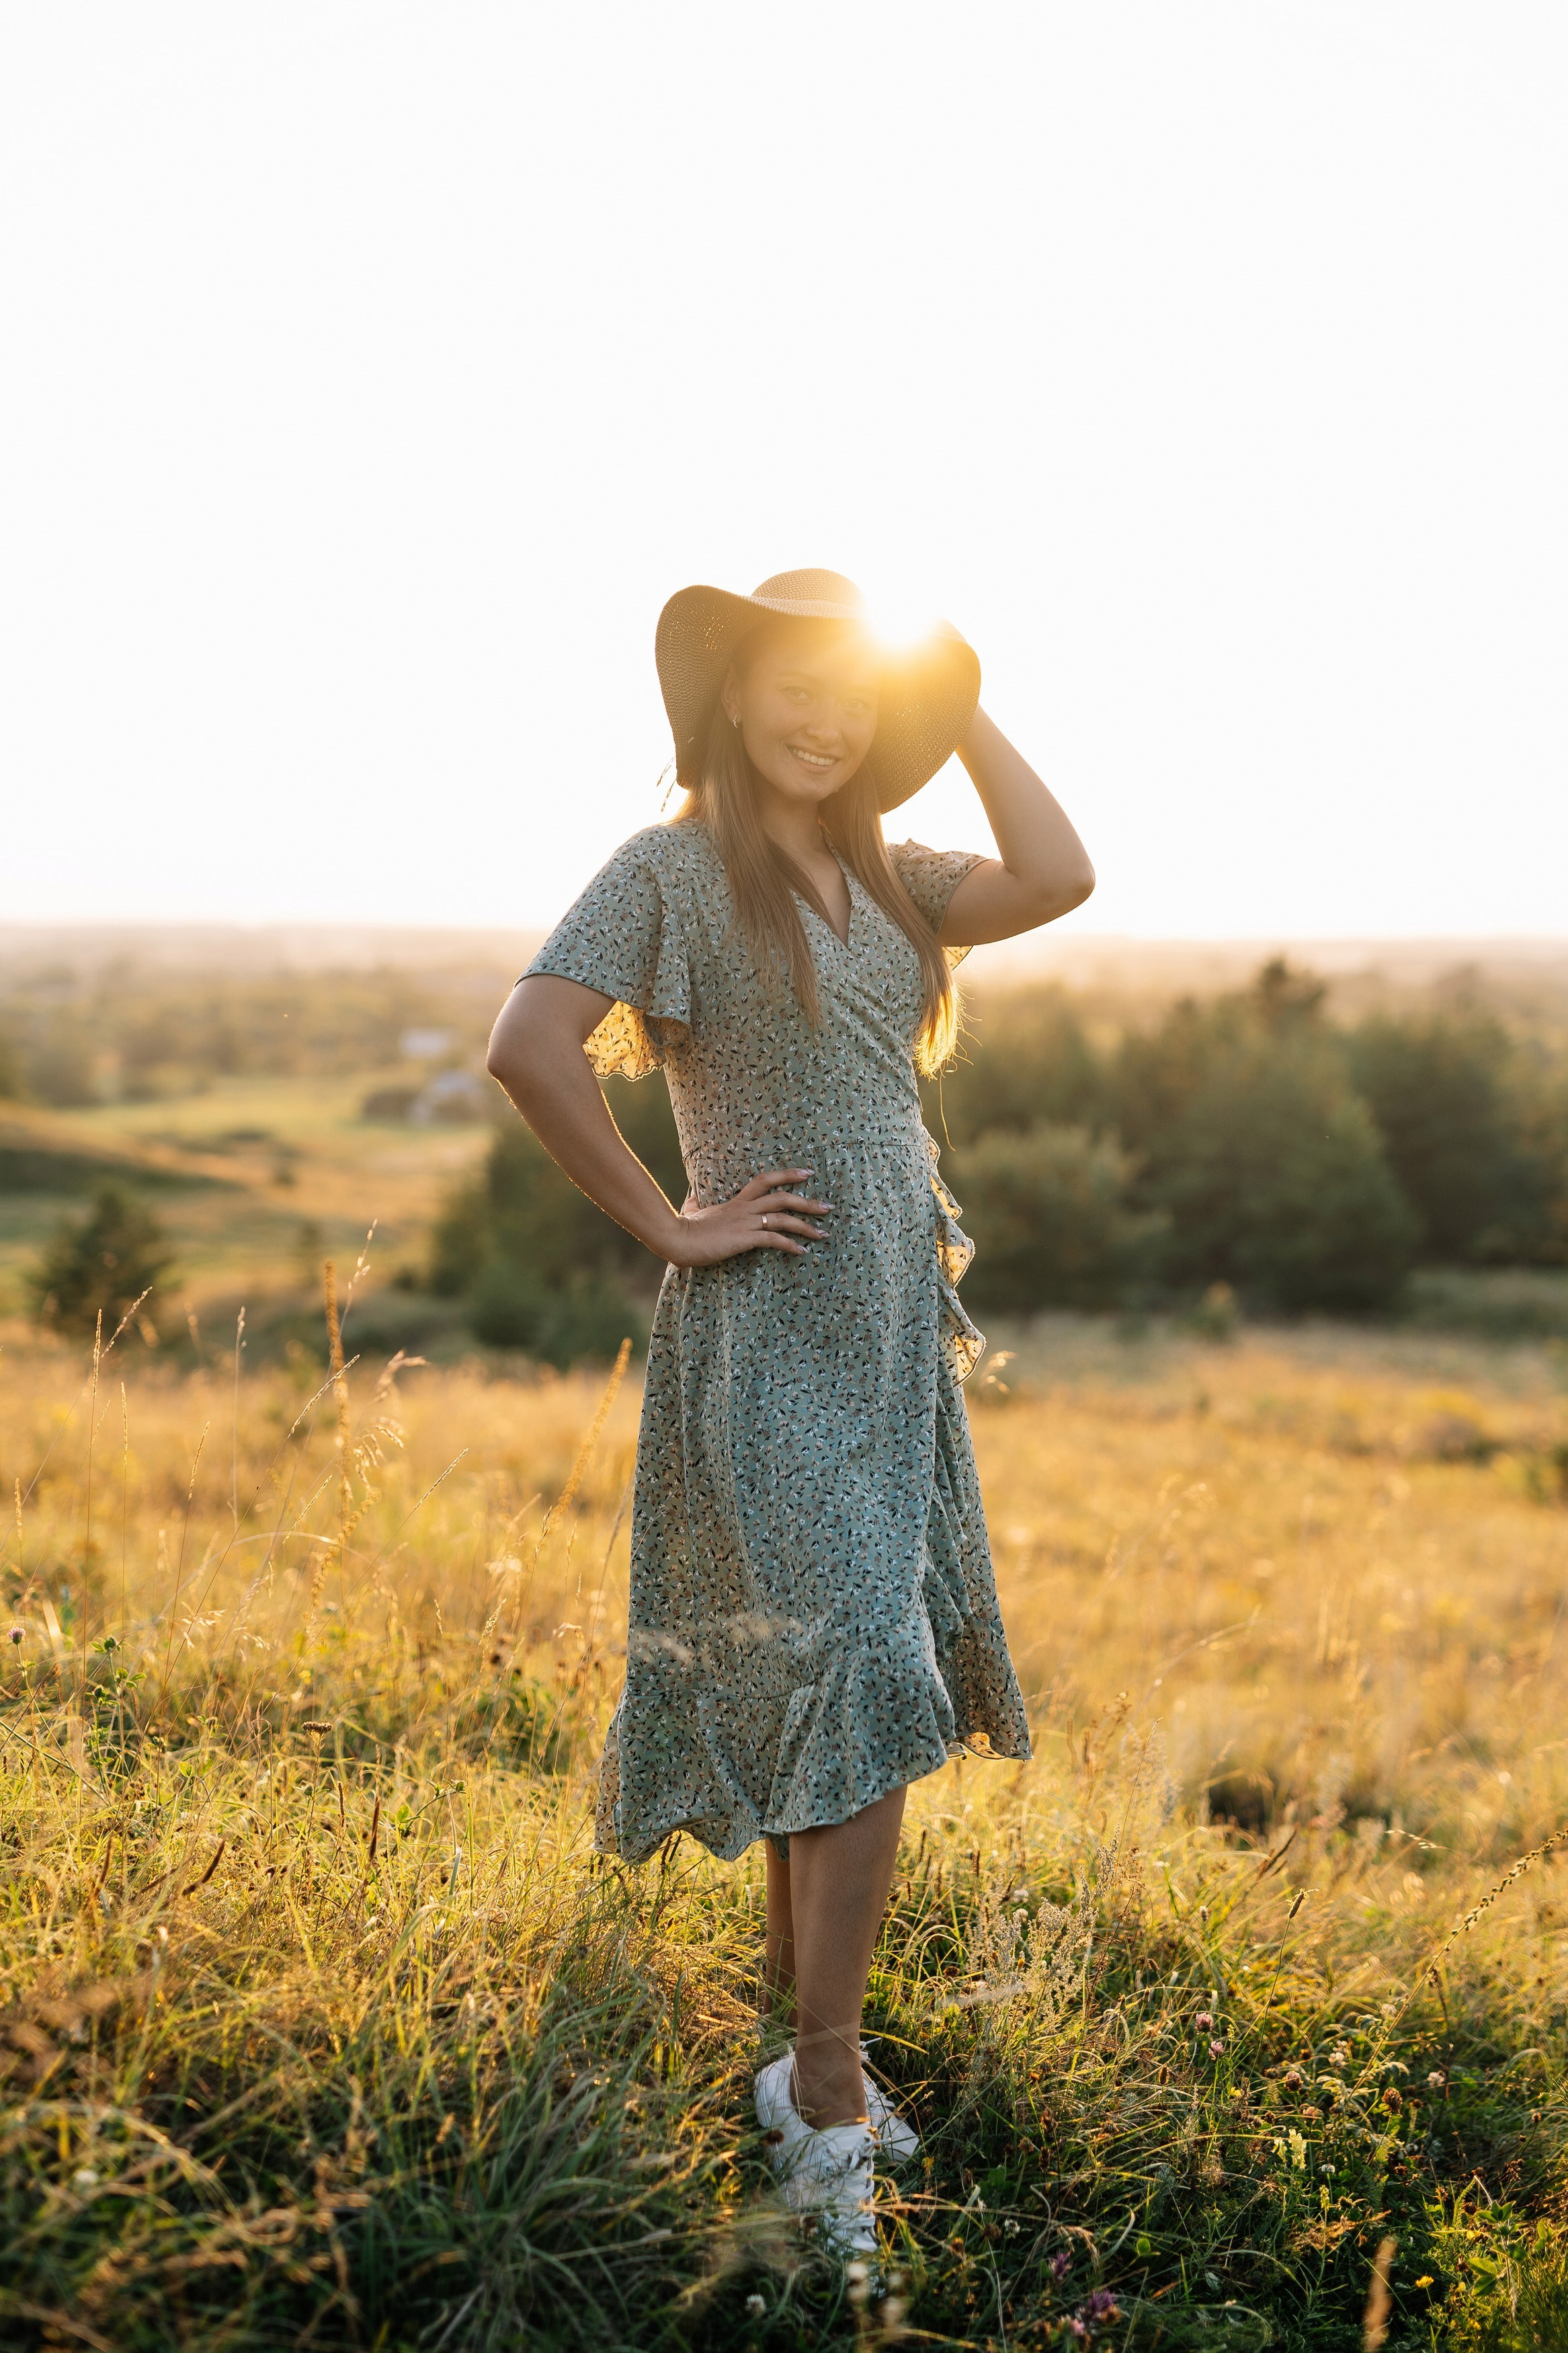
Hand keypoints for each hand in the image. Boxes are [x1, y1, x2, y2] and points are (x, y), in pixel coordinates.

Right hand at [665, 1168, 832, 1267]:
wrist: (677, 1239)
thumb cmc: (684, 1227)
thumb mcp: (691, 1209)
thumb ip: (695, 1202)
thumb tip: (691, 1197)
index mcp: (736, 1201)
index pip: (765, 1181)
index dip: (787, 1175)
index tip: (807, 1174)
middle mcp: (745, 1208)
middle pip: (783, 1198)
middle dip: (808, 1202)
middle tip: (828, 1207)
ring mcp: (745, 1223)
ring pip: (783, 1218)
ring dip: (806, 1226)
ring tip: (822, 1234)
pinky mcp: (744, 1238)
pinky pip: (773, 1239)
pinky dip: (790, 1245)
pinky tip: (801, 1252)